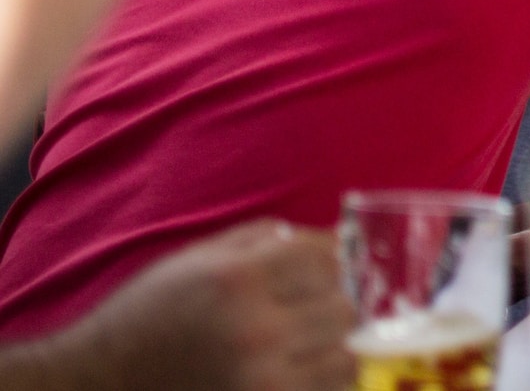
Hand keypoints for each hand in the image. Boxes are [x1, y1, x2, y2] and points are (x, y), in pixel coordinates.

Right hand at [40, 220, 352, 390]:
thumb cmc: (147, 316)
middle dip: (330, 304)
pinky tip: (298, 371)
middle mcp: (257, 329)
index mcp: (239, 279)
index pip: (326, 257)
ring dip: (331, 347)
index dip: (326, 261)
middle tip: (309, 310)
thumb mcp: (194, 259)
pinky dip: (321, 381)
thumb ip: (260, 239)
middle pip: (343, 307)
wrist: (101, 382)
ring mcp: (263, 379)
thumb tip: (325, 236)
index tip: (315, 271)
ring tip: (306, 345)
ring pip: (345, 356)